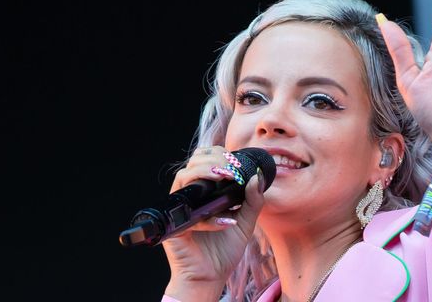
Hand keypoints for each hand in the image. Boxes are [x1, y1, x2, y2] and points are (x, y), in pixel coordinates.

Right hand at [162, 146, 263, 299]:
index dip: (218, 154)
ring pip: (183, 178)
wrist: (212, 277)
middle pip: (192, 162)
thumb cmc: (225, 249)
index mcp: (205, 192)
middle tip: (231, 169)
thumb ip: (253, 200)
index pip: (204, 160)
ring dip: (205, 173)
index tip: (236, 161)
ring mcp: (181, 210)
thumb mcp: (246, 221)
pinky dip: (209, 218)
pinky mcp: (175, 227)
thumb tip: (256, 176)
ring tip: (226, 178)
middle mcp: (190, 197)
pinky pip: (188, 213)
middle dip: (212, 159)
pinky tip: (226, 222)